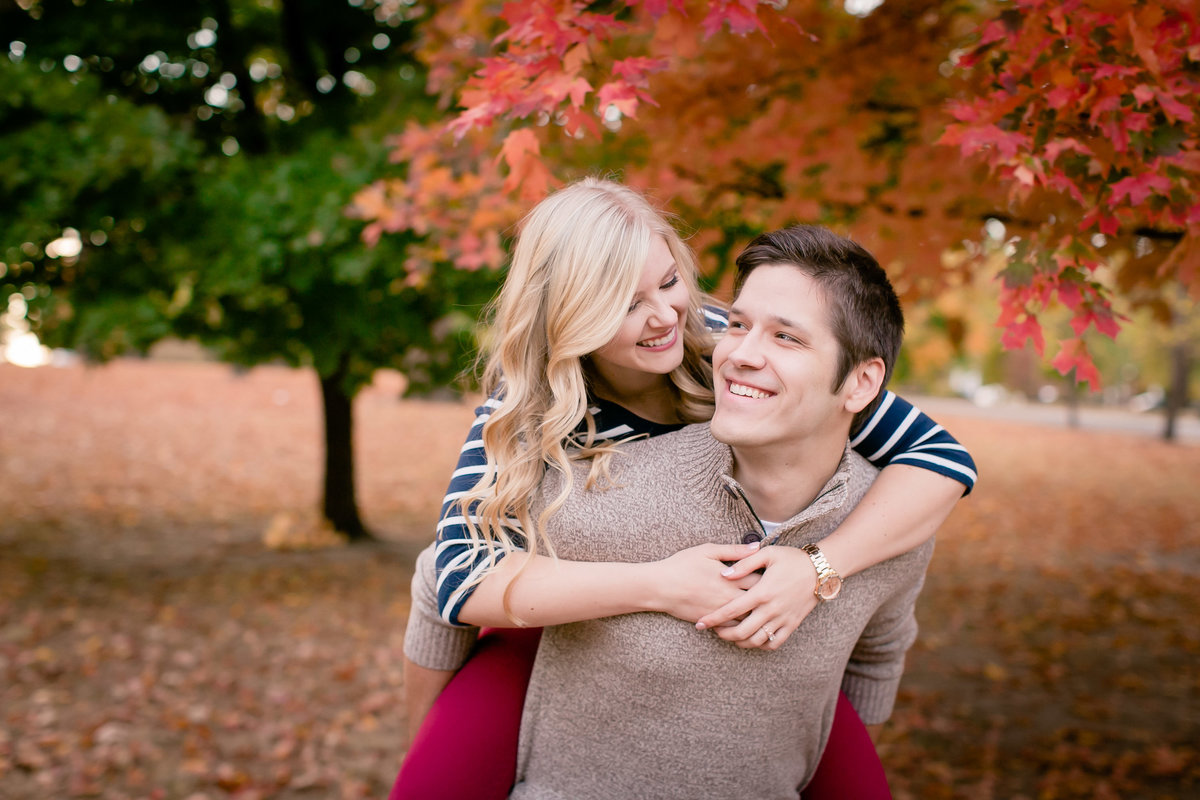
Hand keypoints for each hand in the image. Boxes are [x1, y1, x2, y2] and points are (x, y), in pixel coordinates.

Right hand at [648, 541, 761, 621]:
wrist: (660, 587)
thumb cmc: (682, 565)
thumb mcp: (708, 551)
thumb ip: (734, 550)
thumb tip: (756, 547)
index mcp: (731, 578)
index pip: (761, 581)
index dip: (771, 578)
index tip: (773, 575)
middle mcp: (729, 597)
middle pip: (759, 602)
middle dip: (768, 598)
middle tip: (772, 592)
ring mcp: (722, 612)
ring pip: (749, 618)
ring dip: (757, 613)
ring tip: (762, 606)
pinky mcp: (713, 622)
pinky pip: (734, 628)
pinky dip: (742, 624)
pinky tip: (745, 618)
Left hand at [694, 545, 817, 649]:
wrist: (821, 570)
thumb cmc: (792, 559)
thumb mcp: (767, 553)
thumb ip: (743, 563)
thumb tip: (723, 574)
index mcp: (762, 592)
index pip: (731, 610)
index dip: (713, 619)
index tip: (700, 624)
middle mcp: (771, 609)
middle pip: (741, 632)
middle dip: (723, 634)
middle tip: (713, 630)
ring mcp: (783, 619)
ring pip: (756, 641)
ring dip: (739, 642)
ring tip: (729, 635)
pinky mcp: (792, 624)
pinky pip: (774, 643)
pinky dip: (760, 646)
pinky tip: (752, 639)